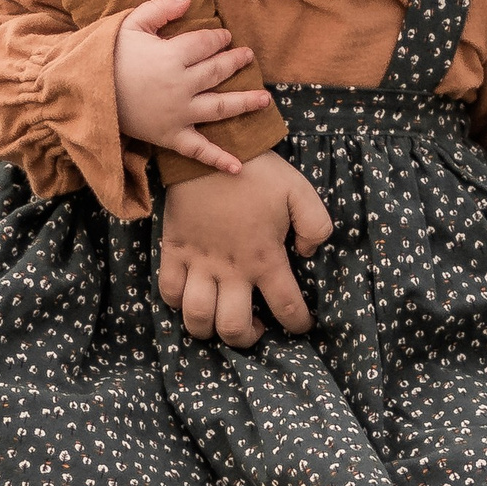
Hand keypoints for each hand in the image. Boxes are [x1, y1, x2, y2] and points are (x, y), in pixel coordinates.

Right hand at [111, 0, 273, 173]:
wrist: (83, 93)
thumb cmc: (107, 56)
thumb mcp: (129, 24)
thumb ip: (160, 8)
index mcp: (172, 56)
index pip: (206, 44)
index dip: (219, 38)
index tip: (225, 37)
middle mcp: (181, 86)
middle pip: (217, 72)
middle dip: (236, 62)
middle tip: (248, 57)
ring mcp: (178, 114)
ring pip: (219, 107)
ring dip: (245, 103)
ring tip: (265, 99)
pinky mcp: (171, 136)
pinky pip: (199, 150)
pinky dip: (219, 160)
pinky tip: (239, 167)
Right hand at [159, 151, 333, 345]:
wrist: (214, 147)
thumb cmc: (259, 172)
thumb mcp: (301, 192)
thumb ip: (317, 226)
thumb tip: (307, 255)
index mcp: (265, 257)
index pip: (286, 307)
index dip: (298, 324)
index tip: (300, 325)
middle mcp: (231, 268)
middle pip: (233, 327)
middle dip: (247, 338)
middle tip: (255, 328)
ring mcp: (199, 262)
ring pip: (197, 317)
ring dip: (210, 329)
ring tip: (221, 319)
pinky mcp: (174, 250)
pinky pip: (169, 292)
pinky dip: (179, 303)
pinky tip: (193, 297)